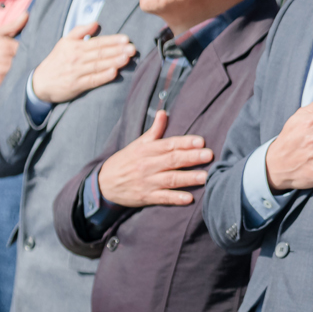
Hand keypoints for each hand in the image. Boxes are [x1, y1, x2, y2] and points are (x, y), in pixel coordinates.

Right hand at [29, 22, 137, 105]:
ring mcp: (77, 72)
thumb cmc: (56, 60)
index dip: (112, 40)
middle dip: (117, 50)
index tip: (126, 39)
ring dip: (113, 62)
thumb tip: (96, 22)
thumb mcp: (65, 42)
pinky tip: (114, 73)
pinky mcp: (77, 85)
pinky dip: (103, 76)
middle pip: (100, 53)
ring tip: (127, 58)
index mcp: (76, 47)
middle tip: (132, 48)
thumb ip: (79, 31)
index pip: (97, 42)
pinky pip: (92, 80)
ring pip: (98, 66)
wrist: (40, 81)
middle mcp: (77, 58)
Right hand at [96, 111, 211, 209]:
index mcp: (146, 150)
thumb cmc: (125, 161)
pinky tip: (189, 199)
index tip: (201, 141)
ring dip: (188, 178)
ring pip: (170, 179)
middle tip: (209, 155)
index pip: (168, 144)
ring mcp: (147, 182)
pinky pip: (163, 198)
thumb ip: (154, 131)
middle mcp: (147, 165)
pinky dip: (175, 198)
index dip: (184, 143)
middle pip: (172, 160)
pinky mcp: (146, 197)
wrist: (103, 184)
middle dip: (191, 157)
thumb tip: (164, 113)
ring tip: (205, 176)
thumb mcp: (137, 144)